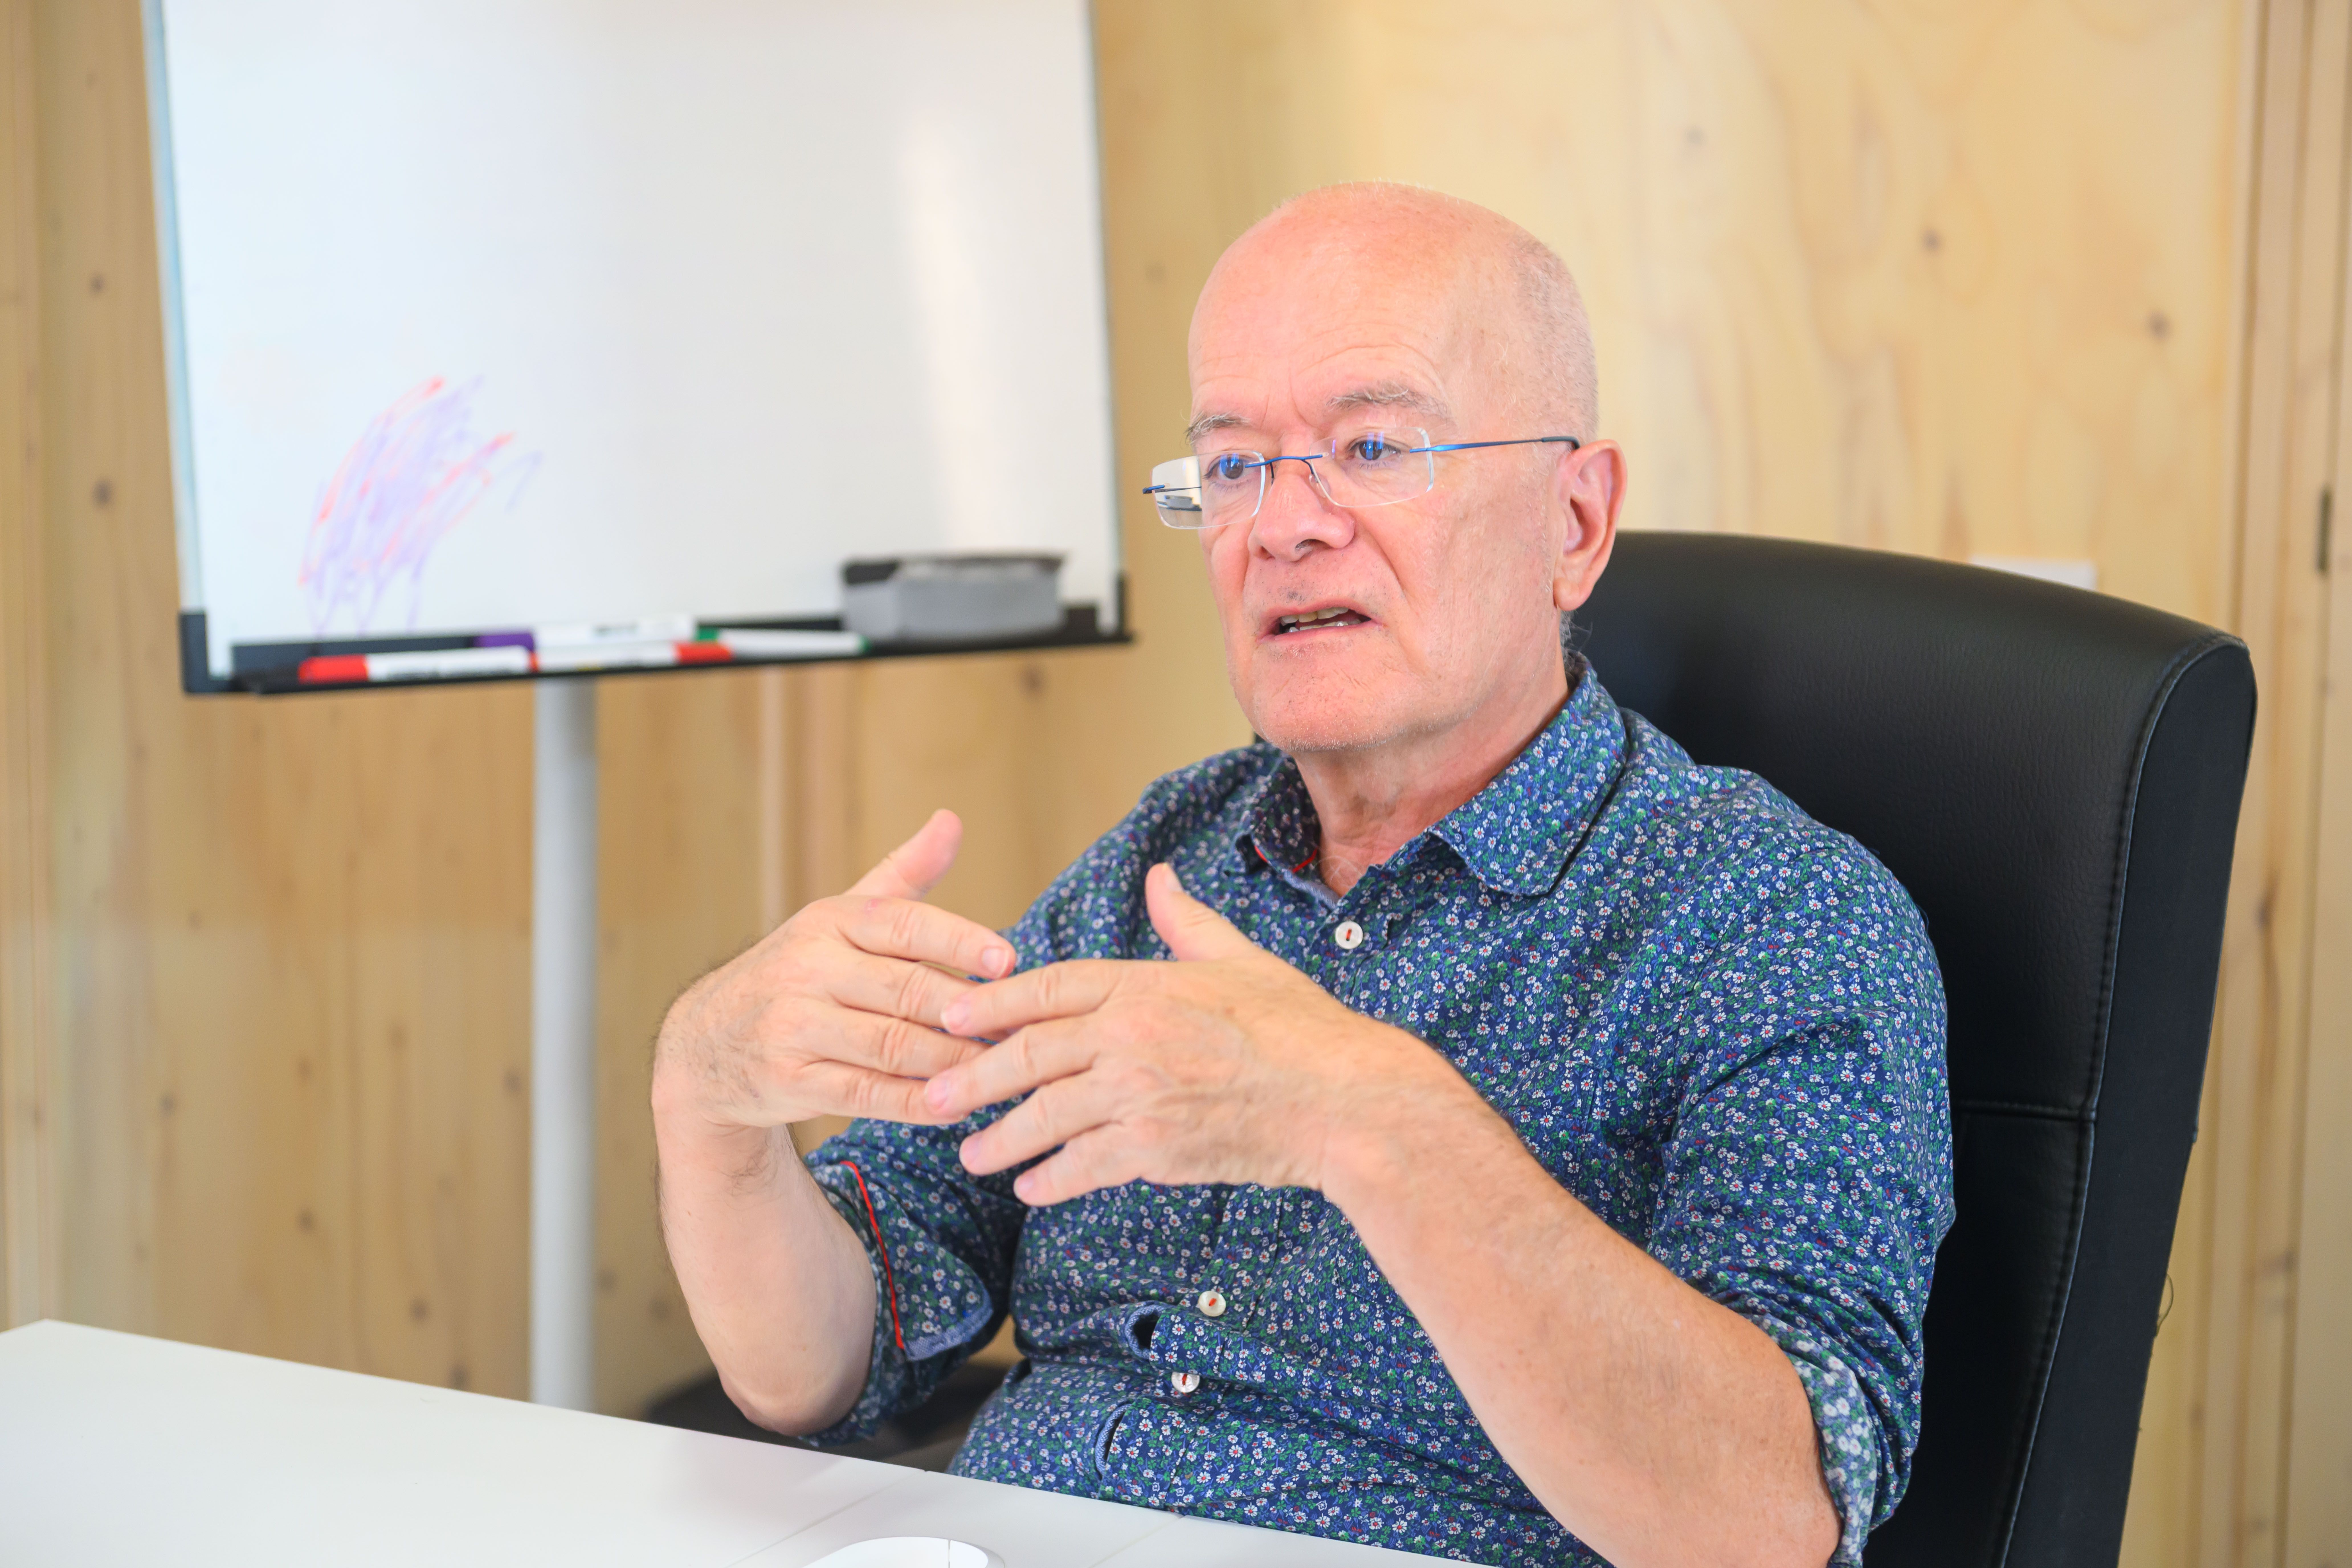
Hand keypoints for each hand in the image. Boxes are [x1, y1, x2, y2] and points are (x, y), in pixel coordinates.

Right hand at [651, 810, 1016, 1141]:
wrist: (706, 1042)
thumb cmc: (800, 973)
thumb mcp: (840, 916)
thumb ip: (903, 875)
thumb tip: (951, 820)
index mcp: (828, 922)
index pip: (902, 924)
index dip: (957, 941)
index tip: (1007, 959)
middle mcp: (808, 970)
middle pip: (905, 991)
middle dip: (968, 1012)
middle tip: (1022, 1027)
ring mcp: (794, 1027)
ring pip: (892, 1046)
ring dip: (953, 1062)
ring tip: (1002, 1069)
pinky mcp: (788, 1080)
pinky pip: (865, 1094)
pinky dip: (914, 1103)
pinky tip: (955, 1106)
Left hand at [925, 863, 1473, 1204]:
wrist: (1343, 1100)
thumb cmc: (1299, 1027)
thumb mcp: (1240, 960)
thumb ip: (1187, 922)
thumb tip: (1161, 877)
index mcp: (1147, 987)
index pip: (1049, 989)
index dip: (993, 1002)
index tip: (950, 1014)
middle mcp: (1134, 1039)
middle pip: (1031, 1055)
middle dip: (974, 1077)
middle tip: (931, 1095)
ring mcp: (1143, 1096)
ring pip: (1049, 1116)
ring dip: (1003, 1138)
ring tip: (971, 1155)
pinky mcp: (1158, 1149)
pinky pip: (1087, 1164)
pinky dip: (1054, 1178)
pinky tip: (1030, 1187)